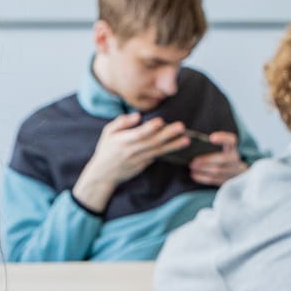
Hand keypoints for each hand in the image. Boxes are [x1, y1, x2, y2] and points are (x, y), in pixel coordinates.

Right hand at [72, 113, 189, 211]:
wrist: (104, 174)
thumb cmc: (106, 149)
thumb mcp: (108, 132)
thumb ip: (121, 122)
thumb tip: (137, 116)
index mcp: (122, 141)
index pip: (138, 134)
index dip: (150, 128)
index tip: (161, 121)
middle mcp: (132, 151)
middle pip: (152, 142)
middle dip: (168, 135)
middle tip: (181, 127)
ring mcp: (139, 160)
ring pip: (158, 151)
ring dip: (173, 146)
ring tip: (186, 140)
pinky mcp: (144, 165)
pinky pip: (157, 157)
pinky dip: (168, 152)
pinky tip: (178, 147)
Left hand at [188, 130, 247, 186]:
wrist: (235, 170)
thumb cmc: (222, 155)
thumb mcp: (220, 148)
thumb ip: (209, 143)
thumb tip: (191, 141)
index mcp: (233, 148)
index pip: (231, 141)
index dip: (223, 138)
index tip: (212, 138)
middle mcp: (236, 159)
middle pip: (223, 159)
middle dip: (206, 160)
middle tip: (193, 161)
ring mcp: (234, 171)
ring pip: (218, 171)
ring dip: (202, 170)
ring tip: (192, 167)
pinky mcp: (228, 181)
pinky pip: (215, 180)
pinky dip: (203, 178)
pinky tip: (194, 175)